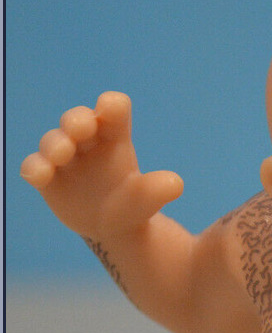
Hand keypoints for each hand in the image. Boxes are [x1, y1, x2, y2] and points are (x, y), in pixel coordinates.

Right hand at [20, 91, 182, 238]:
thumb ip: (160, 189)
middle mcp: (88, 142)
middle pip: (79, 119)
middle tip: (81, 128)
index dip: (111, 105)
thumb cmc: (134, 203)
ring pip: (54, 140)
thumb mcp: (149, 198)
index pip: (114, 110)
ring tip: (63, 154)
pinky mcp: (48, 177)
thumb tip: (176, 184)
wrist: (113, 227)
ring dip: (56, 143)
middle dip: (77, 120)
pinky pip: (35, 166)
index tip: (110, 109)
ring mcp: (66, 158)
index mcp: (116, 137)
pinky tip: (40, 174)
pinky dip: (35, 168)